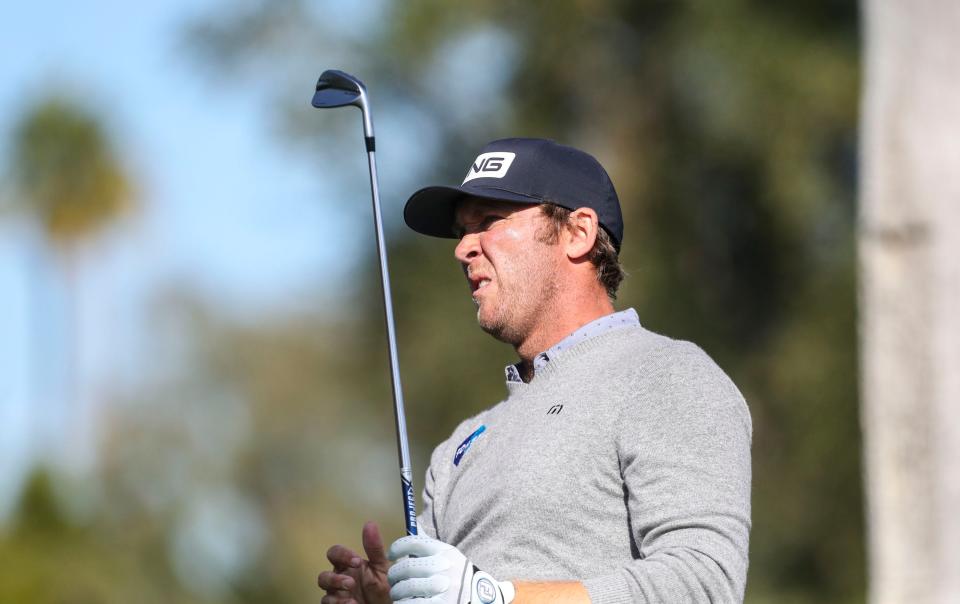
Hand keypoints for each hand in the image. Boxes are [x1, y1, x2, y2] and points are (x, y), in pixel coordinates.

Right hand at [318, 521, 391, 603]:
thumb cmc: (383, 586)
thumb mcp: (382, 567)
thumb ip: (374, 548)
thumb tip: (370, 524)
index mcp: (348, 565)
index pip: (335, 553)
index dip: (342, 555)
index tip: (357, 561)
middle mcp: (339, 578)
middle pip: (323, 575)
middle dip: (335, 579)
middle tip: (351, 583)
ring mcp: (336, 594)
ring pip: (323, 592)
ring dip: (335, 592)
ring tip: (351, 597)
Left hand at [387, 535, 514, 603]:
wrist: (484, 599)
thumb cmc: (461, 577)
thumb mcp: (451, 557)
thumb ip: (432, 548)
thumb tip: (413, 531)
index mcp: (444, 552)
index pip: (413, 543)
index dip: (397, 548)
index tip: (391, 555)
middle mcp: (443, 567)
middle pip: (406, 567)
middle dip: (394, 574)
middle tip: (393, 580)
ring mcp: (442, 587)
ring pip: (405, 588)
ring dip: (397, 592)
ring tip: (398, 594)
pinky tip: (405, 603)